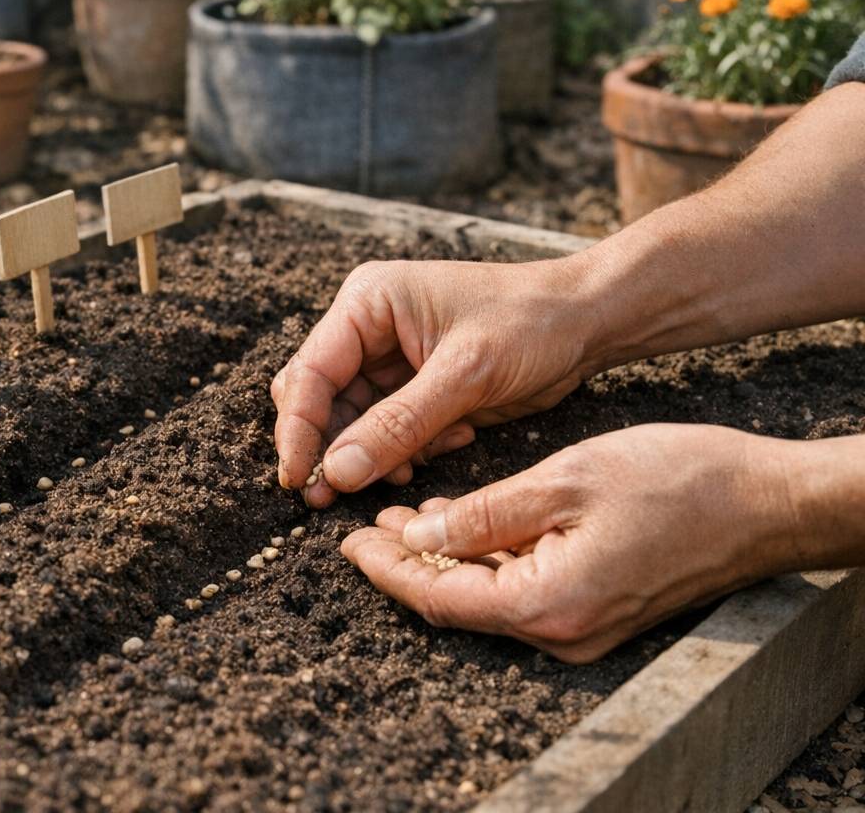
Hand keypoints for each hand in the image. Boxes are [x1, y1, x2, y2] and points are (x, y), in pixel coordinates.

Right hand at [272, 257, 600, 506]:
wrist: (589, 322)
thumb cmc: (531, 324)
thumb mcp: (464, 375)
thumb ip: (398, 425)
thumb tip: (336, 472)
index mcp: (368, 303)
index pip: (311, 372)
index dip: (298, 429)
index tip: (297, 479)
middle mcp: (368, 328)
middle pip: (318, 399)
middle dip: (327, 448)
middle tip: (328, 498)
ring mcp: (389, 360)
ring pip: (350, 423)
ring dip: (370, 456)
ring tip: (403, 477)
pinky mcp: (415, 389)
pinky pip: (387, 433)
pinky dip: (406, 452)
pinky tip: (451, 442)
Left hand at [340, 424, 799, 661]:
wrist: (766, 503)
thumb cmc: (676, 481)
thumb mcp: (564, 481)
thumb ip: (482, 515)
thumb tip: (415, 536)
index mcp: (547, 604)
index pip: (437, 598)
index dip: (384, 569)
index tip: (345, 539)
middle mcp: (560, 632)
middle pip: (456, 604)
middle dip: (406, 563)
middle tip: (364, 523)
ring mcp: (581, 627)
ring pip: (486, 597)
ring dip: (442, 560)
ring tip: (399, 515)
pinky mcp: (596, 610)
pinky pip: (521, 591)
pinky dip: (484, 561)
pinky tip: (458, 524)